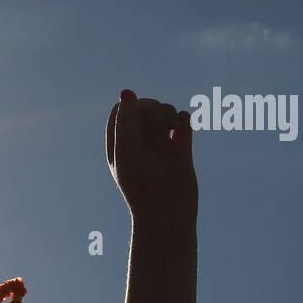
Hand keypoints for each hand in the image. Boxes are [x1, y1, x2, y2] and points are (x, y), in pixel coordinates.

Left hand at [106, 89, 197, 224]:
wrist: (167, 212)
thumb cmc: (141, 184)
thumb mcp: (127, 150)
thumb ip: (127, 120)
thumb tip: (127, 91)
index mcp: (119, 144)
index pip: (121, 110)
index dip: (133, 105)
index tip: (142, 113)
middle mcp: (138, 143)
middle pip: (144, 109)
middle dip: (154, 109)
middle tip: (160, 123)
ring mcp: (160, 145)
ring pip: (164, 113)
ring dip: (168, 112)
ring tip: (171, 125)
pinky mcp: (181, 150)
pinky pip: (183, 124)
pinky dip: (184, 118)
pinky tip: (182, 125)